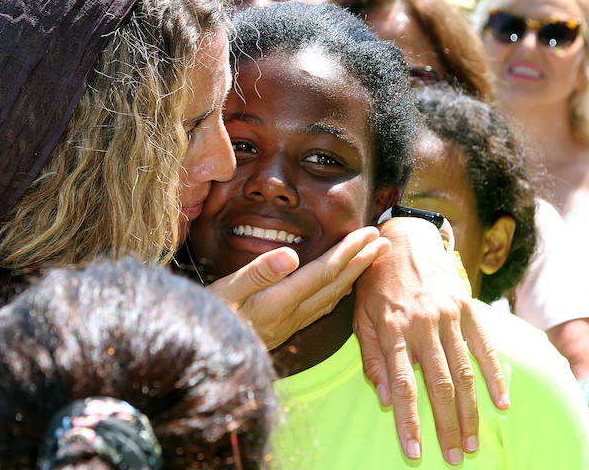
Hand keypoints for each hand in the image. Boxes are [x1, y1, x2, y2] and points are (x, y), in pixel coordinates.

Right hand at [207, 226, 388, 349]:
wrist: (204, 354)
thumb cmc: (209, 315)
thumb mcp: (227, 289)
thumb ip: (258, 272)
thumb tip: (291, 254)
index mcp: (281, 299)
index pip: (325, 271)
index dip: (349, 252)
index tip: (369, 235)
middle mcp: (292, 313)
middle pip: (336, 284)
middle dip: (362, 260)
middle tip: (384, 241)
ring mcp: (291, 322)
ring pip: (333, 297)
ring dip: (355, 275)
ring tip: (371, 258)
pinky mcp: (286, 327)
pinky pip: (323, 307)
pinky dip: (340, 292)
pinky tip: (344, 286)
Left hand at [354, 217, 508, 464]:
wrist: (405, 237)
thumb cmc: (376, 281)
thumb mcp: (361, 315)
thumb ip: (372, 358)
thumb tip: (384, 399)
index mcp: (392, 329)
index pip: (402, 385)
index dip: (409, 421)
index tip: (415, 451)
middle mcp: (423, 324)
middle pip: (439, 385)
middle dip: (447, 426)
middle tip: (454, 458)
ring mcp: (449, 316)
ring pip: (464, 372)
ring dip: (471, 412)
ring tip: (472, 442)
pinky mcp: (468, 308)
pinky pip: (485, 347)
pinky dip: (495, 376)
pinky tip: (501, 403)